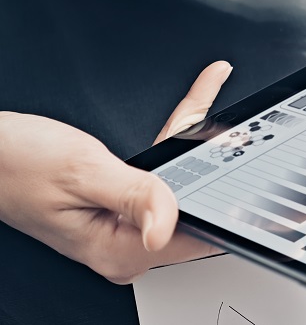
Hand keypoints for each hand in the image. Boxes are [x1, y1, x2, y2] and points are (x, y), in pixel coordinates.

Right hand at [0, 61, 234, 283]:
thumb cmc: (15, 162)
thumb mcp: (83, 171)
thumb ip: (136, 194)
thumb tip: (168, 225)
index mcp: (118, 249)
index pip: (194, 230)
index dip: (220, 192)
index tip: (244, 159)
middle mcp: (124, 246)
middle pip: (190, 199)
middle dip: (208, 154)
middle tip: (226, 116)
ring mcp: (122, 228)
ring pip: (177, 181)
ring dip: (192, 139)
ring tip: (206, 95)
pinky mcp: (118, 209)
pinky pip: (158, 175)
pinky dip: (173, 138)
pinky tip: (191, 108)